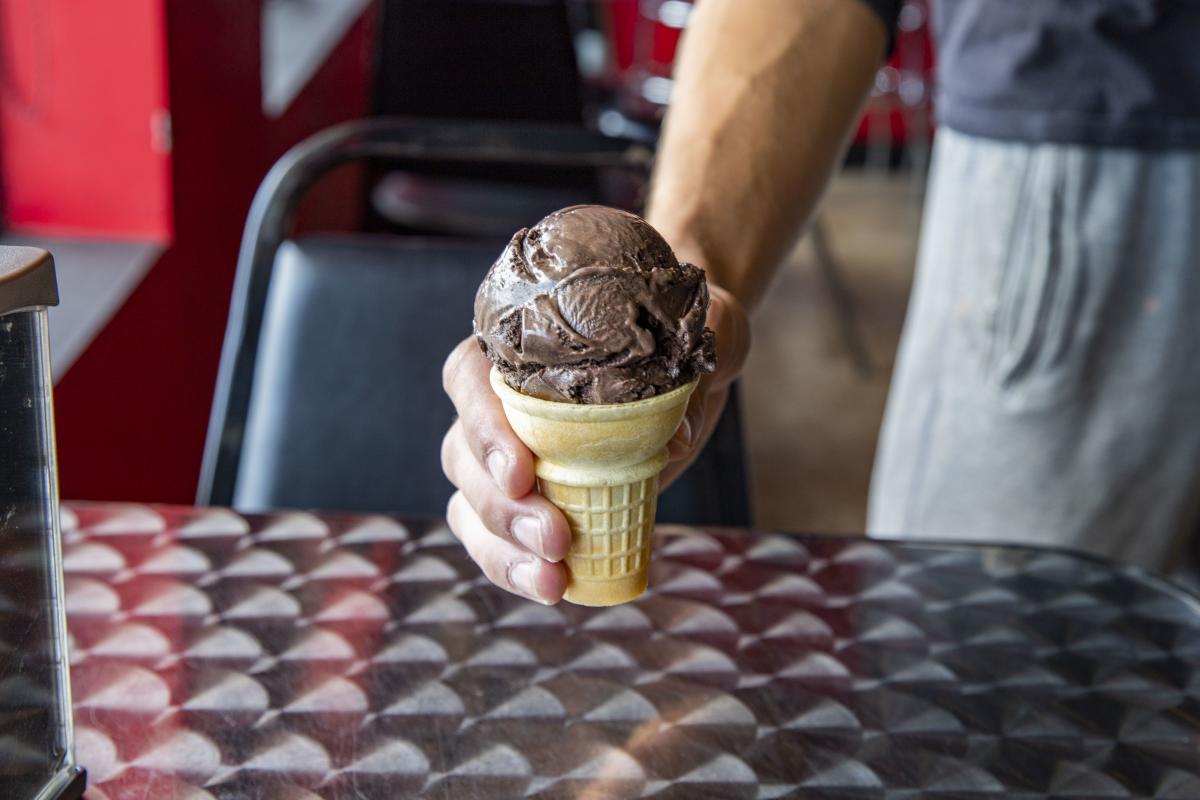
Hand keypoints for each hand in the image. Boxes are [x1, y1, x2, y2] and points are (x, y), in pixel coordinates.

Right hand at [440, 284, 748, 603]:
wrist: (686, 366)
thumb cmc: (681, 333)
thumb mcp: (706, 327)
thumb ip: (695, 361)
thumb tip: (674, 434)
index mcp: (516, 347)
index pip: (468, 378)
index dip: (484, 427)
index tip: (524, 471)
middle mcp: (496, 401)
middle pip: (463, 454)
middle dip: (502, 506)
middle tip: (555, 538)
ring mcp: (505, 455)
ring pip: (470, 504)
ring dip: (503, 549)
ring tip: (552, 580)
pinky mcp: (529, 501)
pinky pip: (495, 539)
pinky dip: (513, 568)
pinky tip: (552, 588)